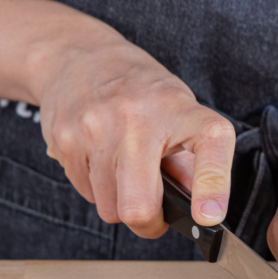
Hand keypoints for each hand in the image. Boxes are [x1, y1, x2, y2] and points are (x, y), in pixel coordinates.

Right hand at [34, 25, 234, 236]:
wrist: (77, 54)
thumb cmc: (140, 91)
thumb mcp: (180, 112)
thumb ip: (193, 163)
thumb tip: (202, 213)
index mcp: (181, 110)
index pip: (208, 150)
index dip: (212, 188)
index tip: (208, 217)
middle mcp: (139, 118)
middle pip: (139, 207)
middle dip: (148, 223)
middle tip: (154, 214)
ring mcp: (97, 128)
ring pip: (110, 209)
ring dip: (119, 202)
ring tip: (124, 169)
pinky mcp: (65, 139)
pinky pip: (86, 194)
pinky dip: (97, 187)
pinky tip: (101, 159)